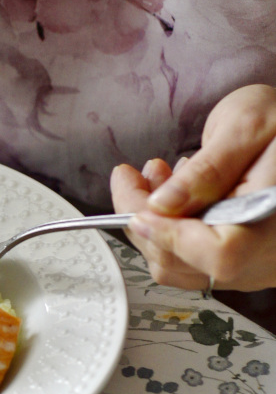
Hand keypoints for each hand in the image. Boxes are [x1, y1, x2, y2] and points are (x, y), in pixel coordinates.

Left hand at [110, 84, 275, 291]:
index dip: (169, 236)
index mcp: (273, 218)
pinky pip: (194, 261)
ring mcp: (255, 262)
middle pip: (190, 264)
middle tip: (132, 179)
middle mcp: (269, 253)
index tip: (136, 208)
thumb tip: (163, 206)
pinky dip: (170, 233)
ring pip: (184, 268)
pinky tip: (171, 197)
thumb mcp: (245, 126)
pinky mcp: (242, 259)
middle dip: (148, 222)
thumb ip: (207, 170)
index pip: (219, 253)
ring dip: (153, 226)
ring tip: (155, 178)